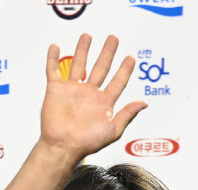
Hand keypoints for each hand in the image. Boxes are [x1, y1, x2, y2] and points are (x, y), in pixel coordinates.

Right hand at [41, 34, 146, 160]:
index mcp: (103, 102)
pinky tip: (55, 46)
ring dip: (83, 49)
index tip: (130, 58)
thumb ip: (128, 114)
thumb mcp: (113, 129)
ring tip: (88, 36)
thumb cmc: (87, 143)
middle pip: (100, 67)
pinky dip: (52, 58)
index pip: (117, 81)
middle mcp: (89, 94)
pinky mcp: (56, 90)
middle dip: (107, 52)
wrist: (63, 146)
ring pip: (79, 64)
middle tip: (113, 38)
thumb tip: (144, 103)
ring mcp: (72, 90)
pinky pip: (53, 70)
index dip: (125, 70)